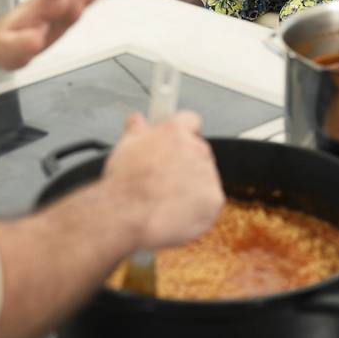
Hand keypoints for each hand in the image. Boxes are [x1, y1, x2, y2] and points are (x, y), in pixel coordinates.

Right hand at [102, 112, 223, 250]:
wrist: (129, 217)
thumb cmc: (125, 185)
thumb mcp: (123, 148)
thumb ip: (136, 130)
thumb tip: (137, 120)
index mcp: (175, 132)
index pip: (191, 121)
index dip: (184, 133)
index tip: (178, 143)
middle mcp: (196, 149)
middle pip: (199, 151)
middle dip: (186, 164)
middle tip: (166, 179)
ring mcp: (208, 174)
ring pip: (205, 177)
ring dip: (192, 186)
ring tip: (167, 199)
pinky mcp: (214, 199)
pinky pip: (210, 201)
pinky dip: (198, 208)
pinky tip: (177, 212)